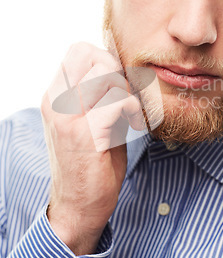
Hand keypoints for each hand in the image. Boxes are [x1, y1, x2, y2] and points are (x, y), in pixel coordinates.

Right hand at [41, 42, 144, 254]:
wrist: (78, 206)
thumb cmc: (90, 161)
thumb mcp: (87, 119)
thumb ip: (97, 94)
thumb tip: (121, 69)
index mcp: (54, 96)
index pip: (79, 50)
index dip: (105, 60)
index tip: (116, 85)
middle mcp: (55, 102)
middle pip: (92, 55)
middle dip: (118, 72)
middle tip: (125, 97)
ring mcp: (67, 117)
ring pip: (107, 73)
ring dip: (127, 91)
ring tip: (130, 113)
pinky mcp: (85, 135)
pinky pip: (118, 101)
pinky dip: (132, 109)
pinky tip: (133, 126)